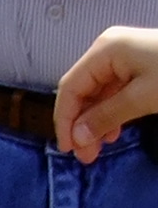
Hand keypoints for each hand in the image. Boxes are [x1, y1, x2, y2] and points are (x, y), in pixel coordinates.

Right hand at [57, 25, 157, 161]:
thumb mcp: (143, 97)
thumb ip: (106, 116)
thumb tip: (78, 138)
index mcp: (105, 50)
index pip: (70, 88)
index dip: (65, 120)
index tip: (70, 150)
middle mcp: (108, 50)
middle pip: (81, 91)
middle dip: (81, 125)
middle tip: (86, 156)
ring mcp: (123, 57)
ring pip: (97, 95)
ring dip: (95, 123)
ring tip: (101, 148)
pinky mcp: (137, 66)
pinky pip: (114, 92)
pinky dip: (110, 114)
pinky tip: (115, 131)